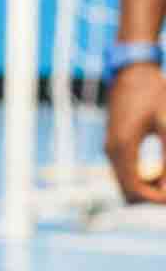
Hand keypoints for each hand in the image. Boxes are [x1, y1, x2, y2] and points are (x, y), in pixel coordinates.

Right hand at [105, 63, 165, 202]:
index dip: (157, 199)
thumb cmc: (153, 94)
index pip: (135, 190)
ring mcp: (109, 147)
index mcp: (124, 147)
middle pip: (127, 192)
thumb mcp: (165, 124)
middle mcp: (112, 150)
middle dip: (152, 196)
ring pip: (124, 183)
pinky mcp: (112, 143)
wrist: (131, 72)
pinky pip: (123, 172)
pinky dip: (140, 177)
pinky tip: (159, 170)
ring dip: (147, 187)